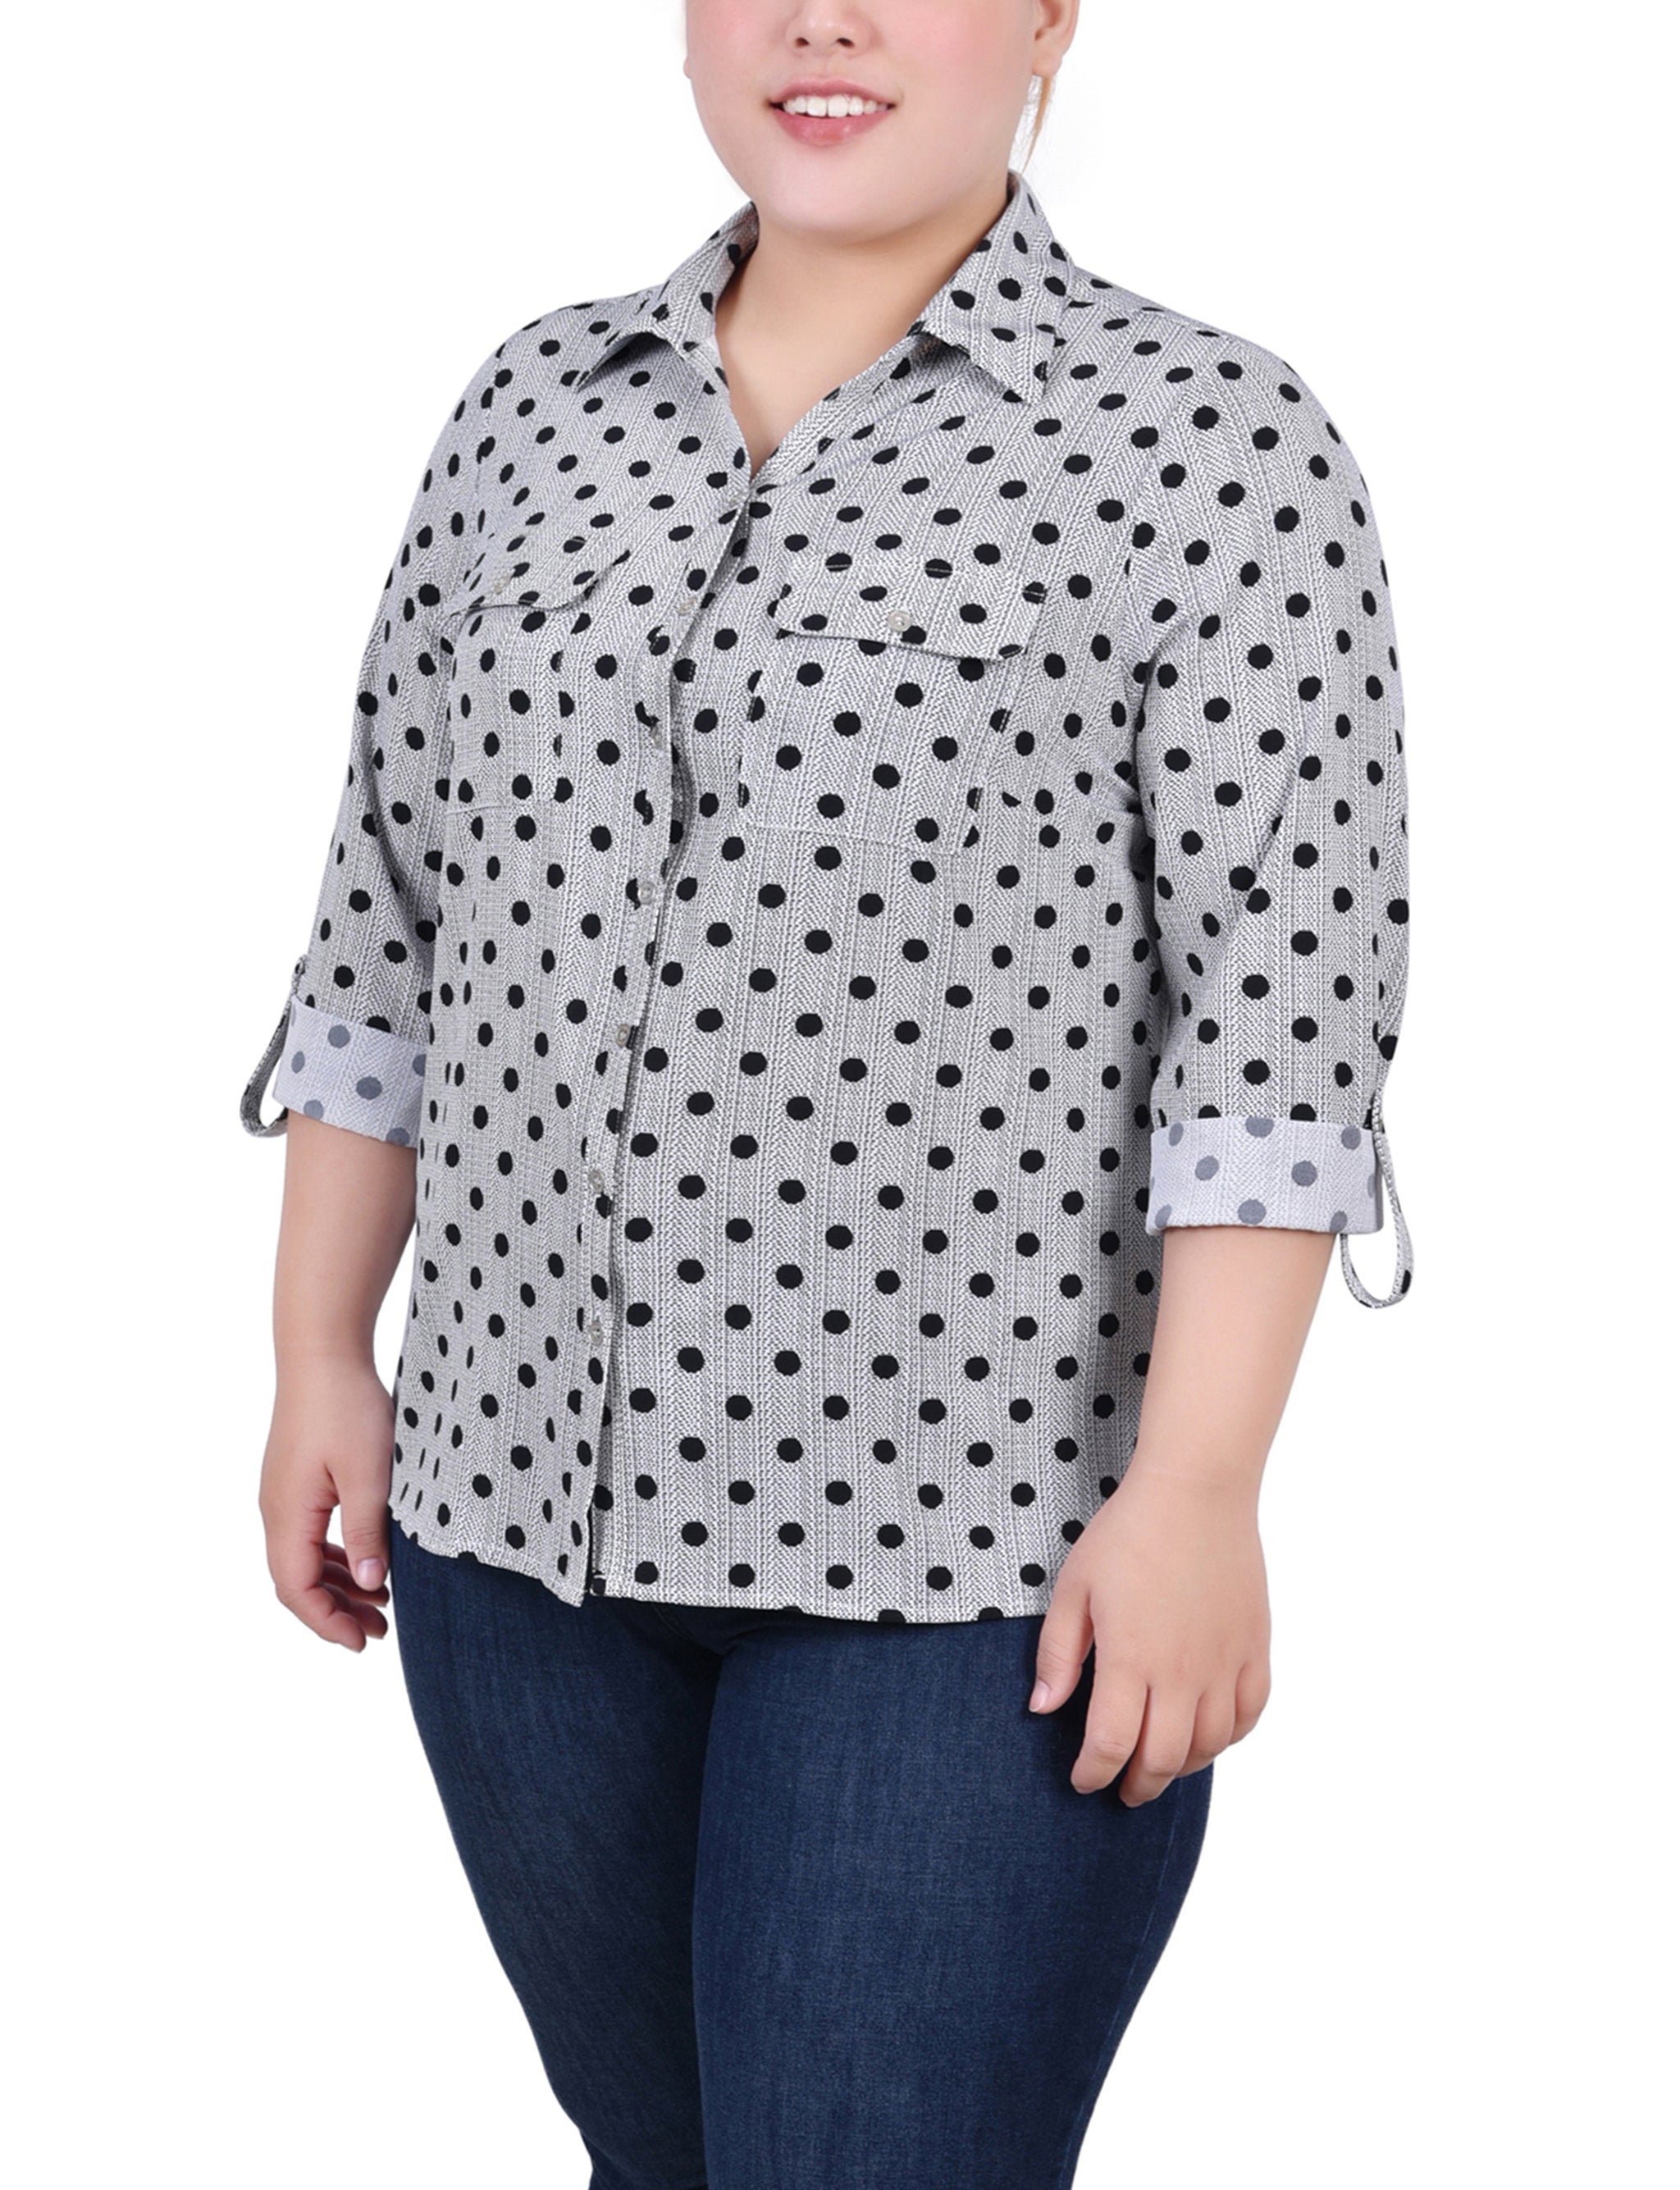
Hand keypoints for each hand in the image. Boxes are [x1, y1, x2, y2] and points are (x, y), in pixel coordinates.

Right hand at [259, 1356, 396, 1650]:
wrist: (322, 1352)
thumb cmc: (346, 1407)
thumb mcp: (369, 1474)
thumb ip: (368, 1532)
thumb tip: (372, 1584)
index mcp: (288, 1515)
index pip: (297, 1590)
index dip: (327, 1623)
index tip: (363, 1643)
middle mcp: (276, 1510)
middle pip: (296, 1581)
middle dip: (335, 1612)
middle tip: (379, 1630)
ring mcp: (283, 1495)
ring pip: (303, 1559)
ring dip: (338, 1585)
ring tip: (380, 1602)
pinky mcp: (296, 1479)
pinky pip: (309, 1534)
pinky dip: (335, 1556)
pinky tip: (366, 1562)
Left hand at [1030, 1463, 1271, 1802]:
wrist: (1196, 1492)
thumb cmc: (1128, 1534)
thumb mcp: (1073, 1588)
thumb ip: (1057, 1653)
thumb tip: (1042, 1708)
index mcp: (1130, 1659)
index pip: (1111, 1744)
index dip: (1093, 1774)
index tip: (1082, 1780)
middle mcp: (1182, 1672)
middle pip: (1162, 1759)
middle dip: (1137, 1786)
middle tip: (1122, 1790)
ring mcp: (1224, 1662)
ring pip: (1209, 1745)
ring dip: (1181, 1767)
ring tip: (1160, 1766)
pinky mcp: (1254, 1647)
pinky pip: (1250, 1713)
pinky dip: (1229, 1737)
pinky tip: (1209, 1736)